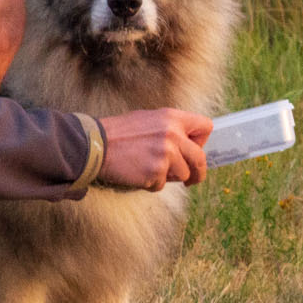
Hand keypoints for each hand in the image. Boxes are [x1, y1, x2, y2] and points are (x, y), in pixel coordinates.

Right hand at [97, 109, 213, 190]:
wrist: (96, 144)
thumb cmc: (119, 133)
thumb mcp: (148, 119)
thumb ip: (170, 129)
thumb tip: (187, 144)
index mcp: (172, 118)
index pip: (205, 126)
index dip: (201, 141)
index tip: (194, 150)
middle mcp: (173, 134)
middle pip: (200, 158)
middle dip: (198, 172)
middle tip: (192, 179)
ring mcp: (165, 154)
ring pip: (182, 175)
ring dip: (168, 177)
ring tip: (148, 169)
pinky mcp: (155, 172)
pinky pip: (162, 185)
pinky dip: (151, 183)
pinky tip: (137, 173)